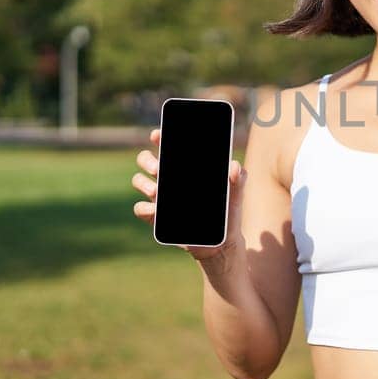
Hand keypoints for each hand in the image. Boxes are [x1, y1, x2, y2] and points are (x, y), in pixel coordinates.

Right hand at [131, 128, 246, 261]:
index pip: (168, 147)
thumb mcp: (235, 196)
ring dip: (143, 182)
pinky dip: (144, 208)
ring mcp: (161, 198)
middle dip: (147, 159)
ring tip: (157, 192)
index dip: (159, 137)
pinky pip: (140, 209)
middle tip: (158, 169)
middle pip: (146, 160)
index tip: (157, 135)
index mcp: (185, 169)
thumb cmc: (228, 213)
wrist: (221, 243)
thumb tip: (234, 166)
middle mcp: (169, 179)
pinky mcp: (157, 218)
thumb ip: (238, 180)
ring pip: (139, 181)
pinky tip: (155, 211)